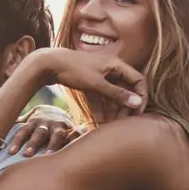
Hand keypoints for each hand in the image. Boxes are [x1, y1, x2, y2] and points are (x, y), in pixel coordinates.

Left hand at [10, 104, 74, 155]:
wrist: (58, 112)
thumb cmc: (36, 123)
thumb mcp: (25, 122)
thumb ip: (13, 126)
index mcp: (32, 122)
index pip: (22, 131)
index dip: (16, 141)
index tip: (10, 153)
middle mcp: (45, 123)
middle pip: (38, 133)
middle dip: (33, 144)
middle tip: (27, 155)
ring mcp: (59, 126)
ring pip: (56, 136)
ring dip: (52, 145)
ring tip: (49, 156)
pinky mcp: (72, 129)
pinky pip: (75, 134)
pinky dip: (76, 138)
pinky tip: (77, 147)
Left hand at [28, 48, 146, 115]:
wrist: (48, 64)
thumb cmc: (73, 70)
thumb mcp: (96, 84)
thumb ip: (117, 94)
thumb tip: (137, 103)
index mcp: (117, 64)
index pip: (138, 80)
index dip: (140, 96)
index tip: (137, 112)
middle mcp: (111, 69)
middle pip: (126, 89)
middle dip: (125, 106)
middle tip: (122, 121)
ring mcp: (100, 75)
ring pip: (112, 95)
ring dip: (113, 110)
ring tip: (111, 125)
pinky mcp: (89, 82)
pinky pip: (100, 97)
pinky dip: (100, 108)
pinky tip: (98, 122)